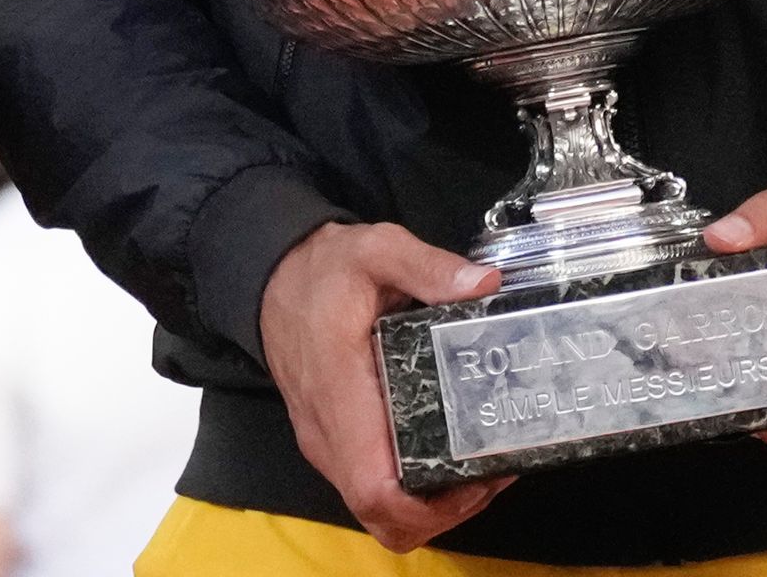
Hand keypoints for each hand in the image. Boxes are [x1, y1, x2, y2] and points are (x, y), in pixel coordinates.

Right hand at [259, 222, 509, 549]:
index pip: (375, 487)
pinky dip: (415, 491)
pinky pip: (373, 490)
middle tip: (494, 472)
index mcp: (339, 392)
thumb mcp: (376, 250)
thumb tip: (484, 285)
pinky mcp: (332, 445)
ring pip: (379, 512)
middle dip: (446, 511)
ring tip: (482, 467)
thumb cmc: (323, 271)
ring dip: (434, 506)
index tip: (478, 479)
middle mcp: (328, 433)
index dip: (430, 505)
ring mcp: (327, 444)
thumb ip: (428, 266)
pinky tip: (452, 454)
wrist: (272, 280)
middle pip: (383, 516)